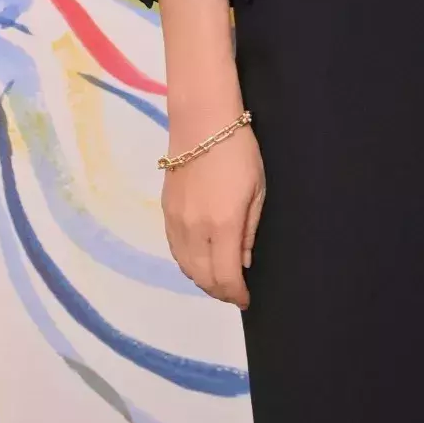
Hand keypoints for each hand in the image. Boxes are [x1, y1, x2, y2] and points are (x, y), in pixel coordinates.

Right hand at [162, 124, 265, 308]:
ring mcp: (176, 221)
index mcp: (223, 224)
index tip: (246, 300)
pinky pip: (175, 250)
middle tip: (234, 294)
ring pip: (185, 266)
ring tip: (219, 282)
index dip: (235, 293)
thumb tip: (243, 262)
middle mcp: (195, 229)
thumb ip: (249, 230)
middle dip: (219, 291)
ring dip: (202, 280)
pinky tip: (199, 263)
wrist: (202, 123)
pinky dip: (188, 264)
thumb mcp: (257, 190)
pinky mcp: (166, 212)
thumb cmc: (240, 153)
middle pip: (202, 277)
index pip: (225, 276)